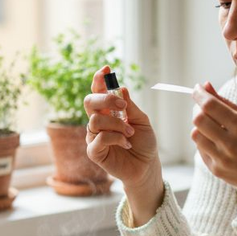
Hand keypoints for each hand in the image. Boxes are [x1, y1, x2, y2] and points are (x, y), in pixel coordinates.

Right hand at [84, 66, 162, 222]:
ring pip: (96, 119)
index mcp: (108, 111)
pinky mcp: (94, 151)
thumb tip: (121, 88)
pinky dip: (116, 138)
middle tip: (123, 106)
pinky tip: (126, 144)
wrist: (147, 166)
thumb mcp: (142, 121)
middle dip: (106, 98)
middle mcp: (98, 121)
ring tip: (130, 134)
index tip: (107, 69)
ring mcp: (94, 136)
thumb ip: (130, 107)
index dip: (99, 79)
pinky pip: (100, 137)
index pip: (98, 91)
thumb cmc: (144, 143)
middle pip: (89, 101)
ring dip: (117, 124)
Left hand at [191, 82, 236, 207]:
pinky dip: (204, 140)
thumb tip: (205, 86)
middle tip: (203, 106)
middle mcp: (230, 143)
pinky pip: (200, 149)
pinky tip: (215, 140)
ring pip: (195, 134)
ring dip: (199, 125)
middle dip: (197, 108)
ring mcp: (221, 158)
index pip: (211, 106)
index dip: (199, 94)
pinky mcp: (215, 169)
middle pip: (199, 119)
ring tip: (210, 124)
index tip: (197, 88)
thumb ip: (227, 103)